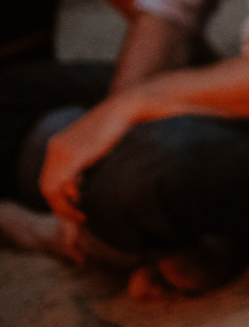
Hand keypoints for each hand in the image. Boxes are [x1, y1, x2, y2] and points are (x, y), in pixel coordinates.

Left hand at [39, 96, 138, 222]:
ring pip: (50, 188)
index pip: (49, 177)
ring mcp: (62, 150)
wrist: (124, 108)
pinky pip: (61, 184)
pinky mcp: (74, 155)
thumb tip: (79, 185)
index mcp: (58, 145)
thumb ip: (84, 162)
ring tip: (80, 217)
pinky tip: (81, 208)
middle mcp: (55, 147)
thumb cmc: (117, 127)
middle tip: (77, 218)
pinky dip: (67, 200)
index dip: (59, 197)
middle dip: (59, 206)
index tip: (76, 207)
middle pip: (46, 185)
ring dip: (62, 207)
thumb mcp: (95, 147)